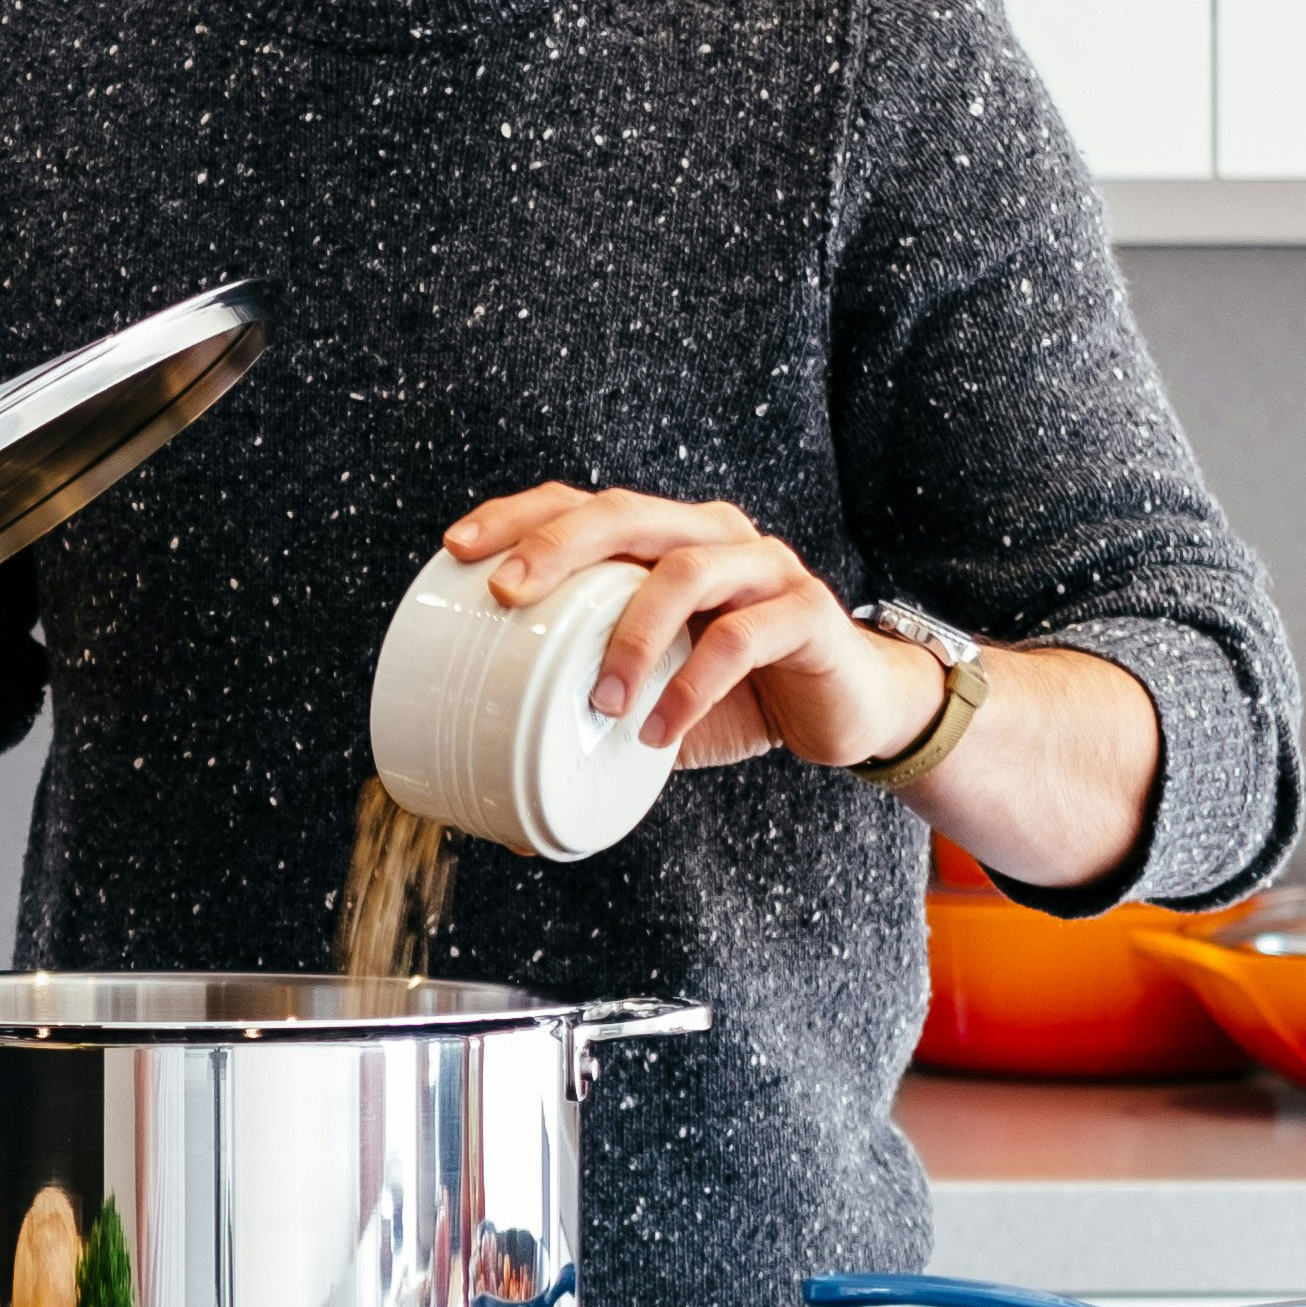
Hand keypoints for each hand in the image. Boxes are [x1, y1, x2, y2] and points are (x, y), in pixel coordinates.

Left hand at [438, 485, 944, 772]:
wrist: (849, 712)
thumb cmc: (736, 697)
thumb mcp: (652, 696)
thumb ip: (591, 713)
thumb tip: (504, 803)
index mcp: (665, 538)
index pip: (580, 503)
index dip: (518, 517)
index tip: (457, 549)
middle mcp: (712, 534)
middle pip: (625, 512)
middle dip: (557, 544)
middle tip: (507, 594)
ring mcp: (764, 567)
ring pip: (684, 570)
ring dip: (630, 634)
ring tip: (598, 700)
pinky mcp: (808, 613)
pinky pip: (743, 637)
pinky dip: (694, 685)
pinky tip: (662, 730)